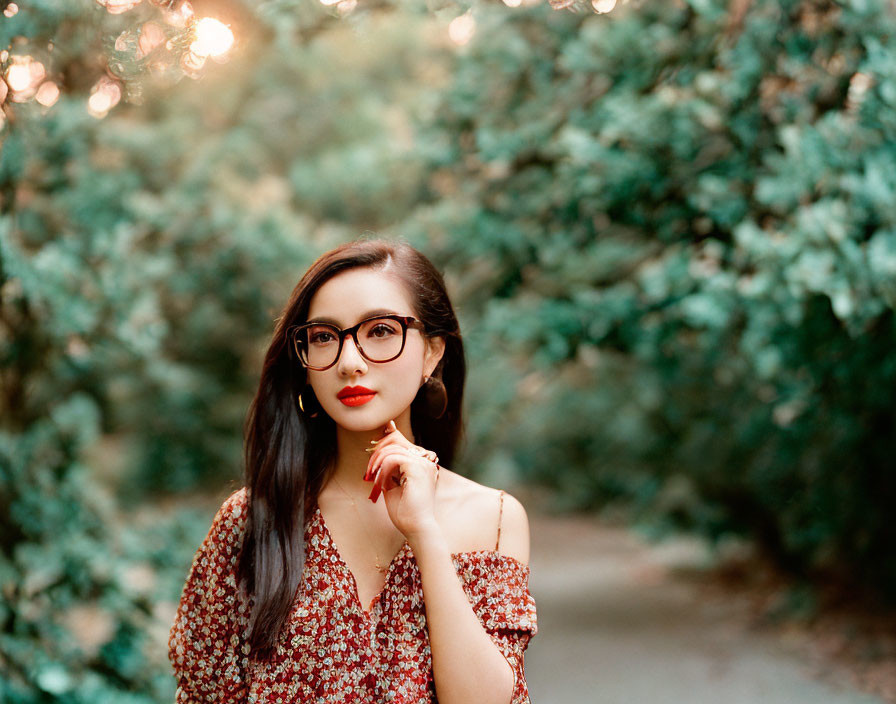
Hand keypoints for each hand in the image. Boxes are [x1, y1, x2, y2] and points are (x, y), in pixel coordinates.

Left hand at [364, 420, 440, 539]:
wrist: (417, 529)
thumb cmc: (405, 512)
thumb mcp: (393, 485)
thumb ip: (388, 469)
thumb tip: (377, 452)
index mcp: (422, 465)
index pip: (403, 443)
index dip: (387, 440)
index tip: (371, 448)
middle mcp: (425, 462)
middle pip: (398, 442)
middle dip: (378, 451)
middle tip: (369, 468)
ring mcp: (423, 464)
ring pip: (393, 450)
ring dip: (378, 462)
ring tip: (372, 478)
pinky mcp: (417, 469)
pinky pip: (393, 459)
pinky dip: (382, 469)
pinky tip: (379, 482)